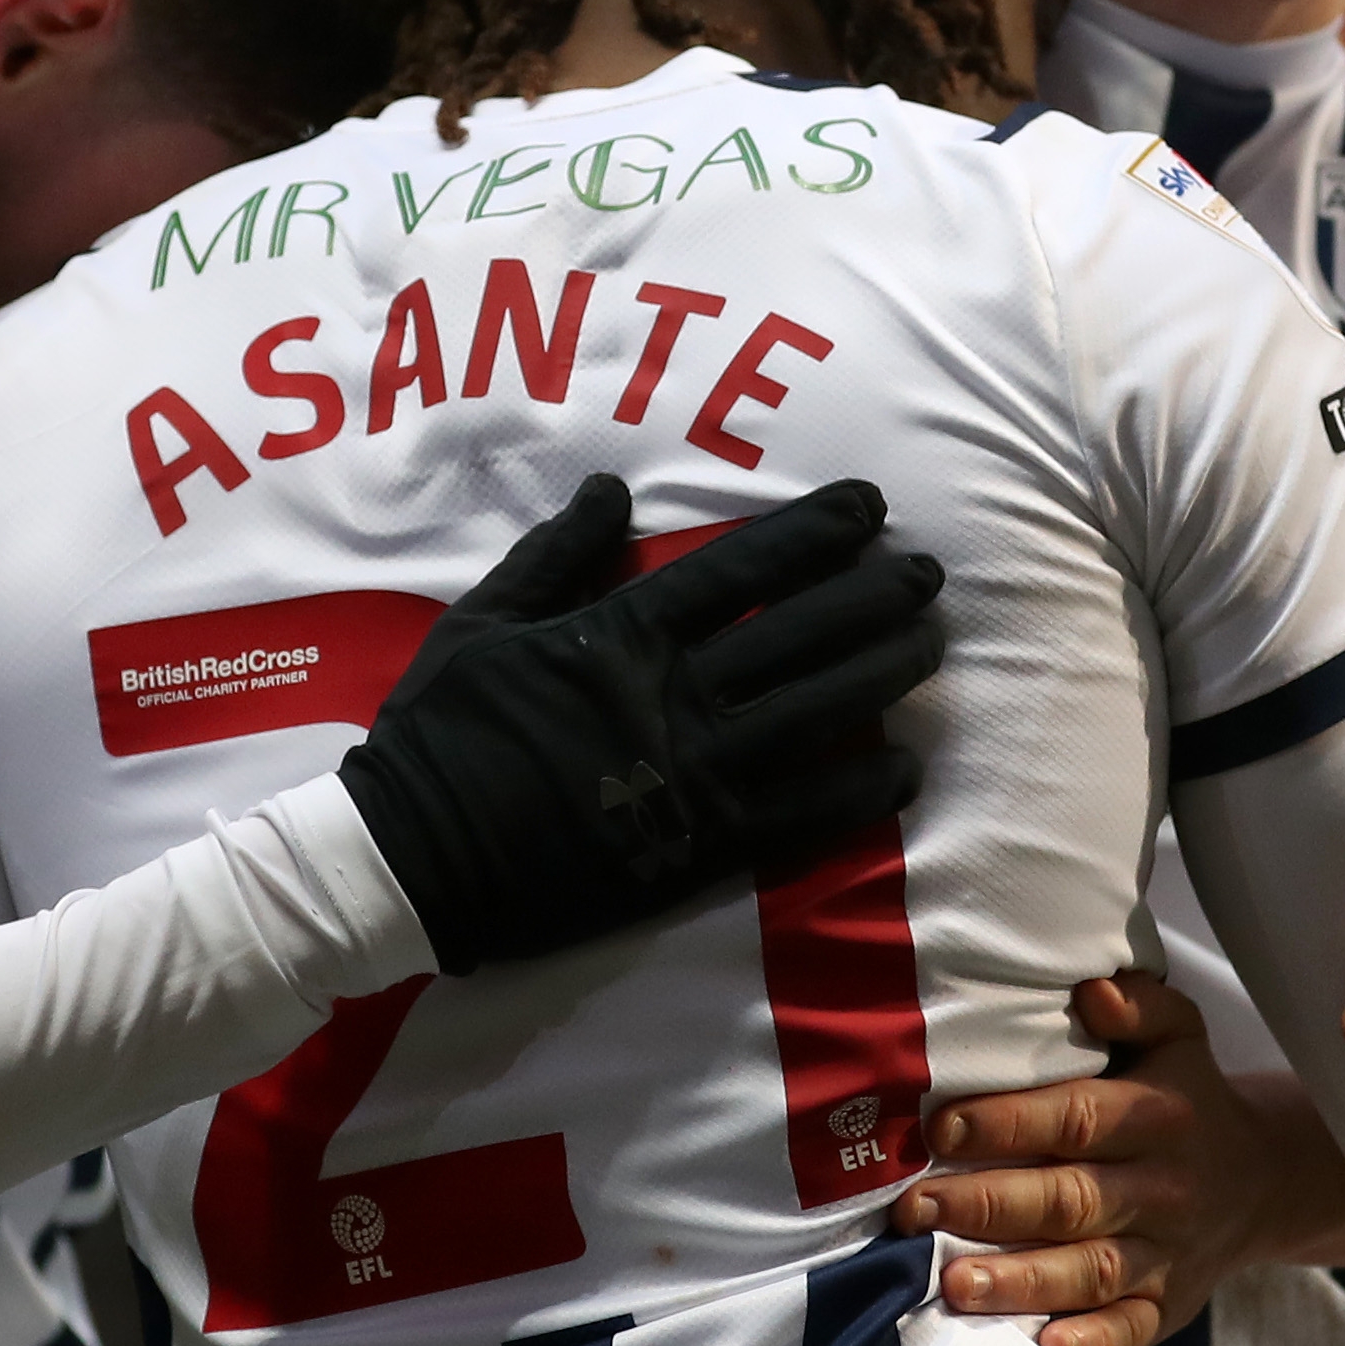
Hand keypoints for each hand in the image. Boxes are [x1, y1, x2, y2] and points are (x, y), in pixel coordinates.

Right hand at [332, 472, 944, 974]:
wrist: (414, 858)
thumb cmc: (440, 733)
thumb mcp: (483, 623)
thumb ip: (555, 554)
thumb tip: (612, 488)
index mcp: (621, 634)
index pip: (741, 566)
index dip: (815, 532)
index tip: (870, 508)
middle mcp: (673, 694)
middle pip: (802, 631)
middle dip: (875, 594)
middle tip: (928, 574)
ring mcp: (694, 772)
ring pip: (819, 709)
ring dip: (884, 671)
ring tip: (931, 642)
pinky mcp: (702, 846)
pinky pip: (803, 811)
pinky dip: (860, 787)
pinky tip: (904, 765)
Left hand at [907, 977, 1344, 1345]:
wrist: (1263, 1181)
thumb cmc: (1188, 1100)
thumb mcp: (1179, 1038)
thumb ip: (1141, 1007)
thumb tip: (1091, 991)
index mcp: (1160, 1116)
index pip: (1079, 1118)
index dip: (1009, 1123)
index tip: (941, 1128)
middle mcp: (1164, 1188)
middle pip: (1072, 1200)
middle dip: (989, 1206)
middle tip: (914, 1210)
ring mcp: (1168, 1254)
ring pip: (1092, 1272)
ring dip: (1022, 1282)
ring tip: (953, 1285)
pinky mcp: (1169, 1306)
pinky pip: (1132, 1330)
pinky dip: (1091, 1343)